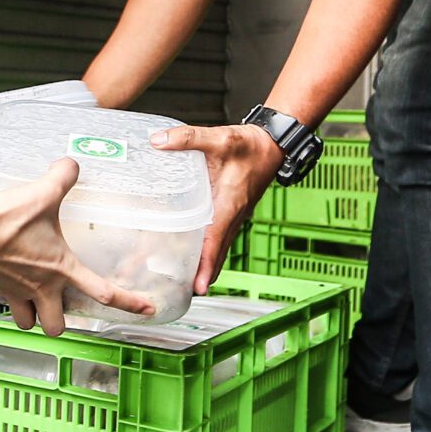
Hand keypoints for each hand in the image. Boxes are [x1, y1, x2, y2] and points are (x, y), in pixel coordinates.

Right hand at [0, 159, 158, 335]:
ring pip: (25, 322)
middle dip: (57, 322)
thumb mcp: (42, 193)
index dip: (130, 303)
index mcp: (62, 269)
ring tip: (26, 300)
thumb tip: (72, 163)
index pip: (104, 292)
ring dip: (28, 315)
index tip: (148, 309)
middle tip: (56, 308)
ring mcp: (14, 292)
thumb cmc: (8, 221)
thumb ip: (62, 177)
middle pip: (56, 326)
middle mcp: (41, 288)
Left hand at [149, 122, 283, 293]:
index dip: (207, 264)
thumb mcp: (220, 138)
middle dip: (198, 276)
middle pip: (215, 254)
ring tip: (177, 284)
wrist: (272, 145)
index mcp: (229, 203)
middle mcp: (232, 216)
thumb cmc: (251, 145)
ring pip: (217, 250)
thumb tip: (158, 141)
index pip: (216, 240)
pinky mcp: (230, 214)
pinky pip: (217, 240)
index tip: (199, 287)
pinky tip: (189, 258)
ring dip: (201, 268)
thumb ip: (189, 139)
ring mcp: (233, 218)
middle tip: (174, 293)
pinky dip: (206, 255)